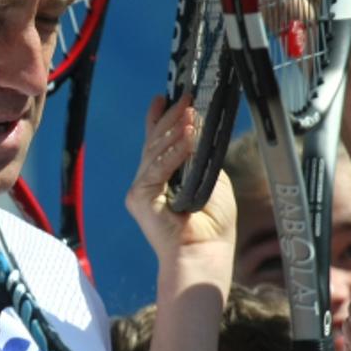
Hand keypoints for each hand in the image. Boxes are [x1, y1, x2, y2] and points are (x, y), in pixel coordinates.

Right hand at [125, 94, 236, 260]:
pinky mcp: (138, 198)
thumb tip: (197, 130)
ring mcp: (142, 189)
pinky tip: (187, 139)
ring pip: (155, 150)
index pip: (158, 140)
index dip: (160, 117)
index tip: (167, 96)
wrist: (204, 253)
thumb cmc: (212, 225)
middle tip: (186, 98)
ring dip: (174, 131)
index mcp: (166, 176)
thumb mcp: (211, 180)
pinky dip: (173, 153)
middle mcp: (149, 180)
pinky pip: (156, 169)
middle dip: (172, 117)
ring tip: (190, 115)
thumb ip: (200, 157)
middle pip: (156, 140)